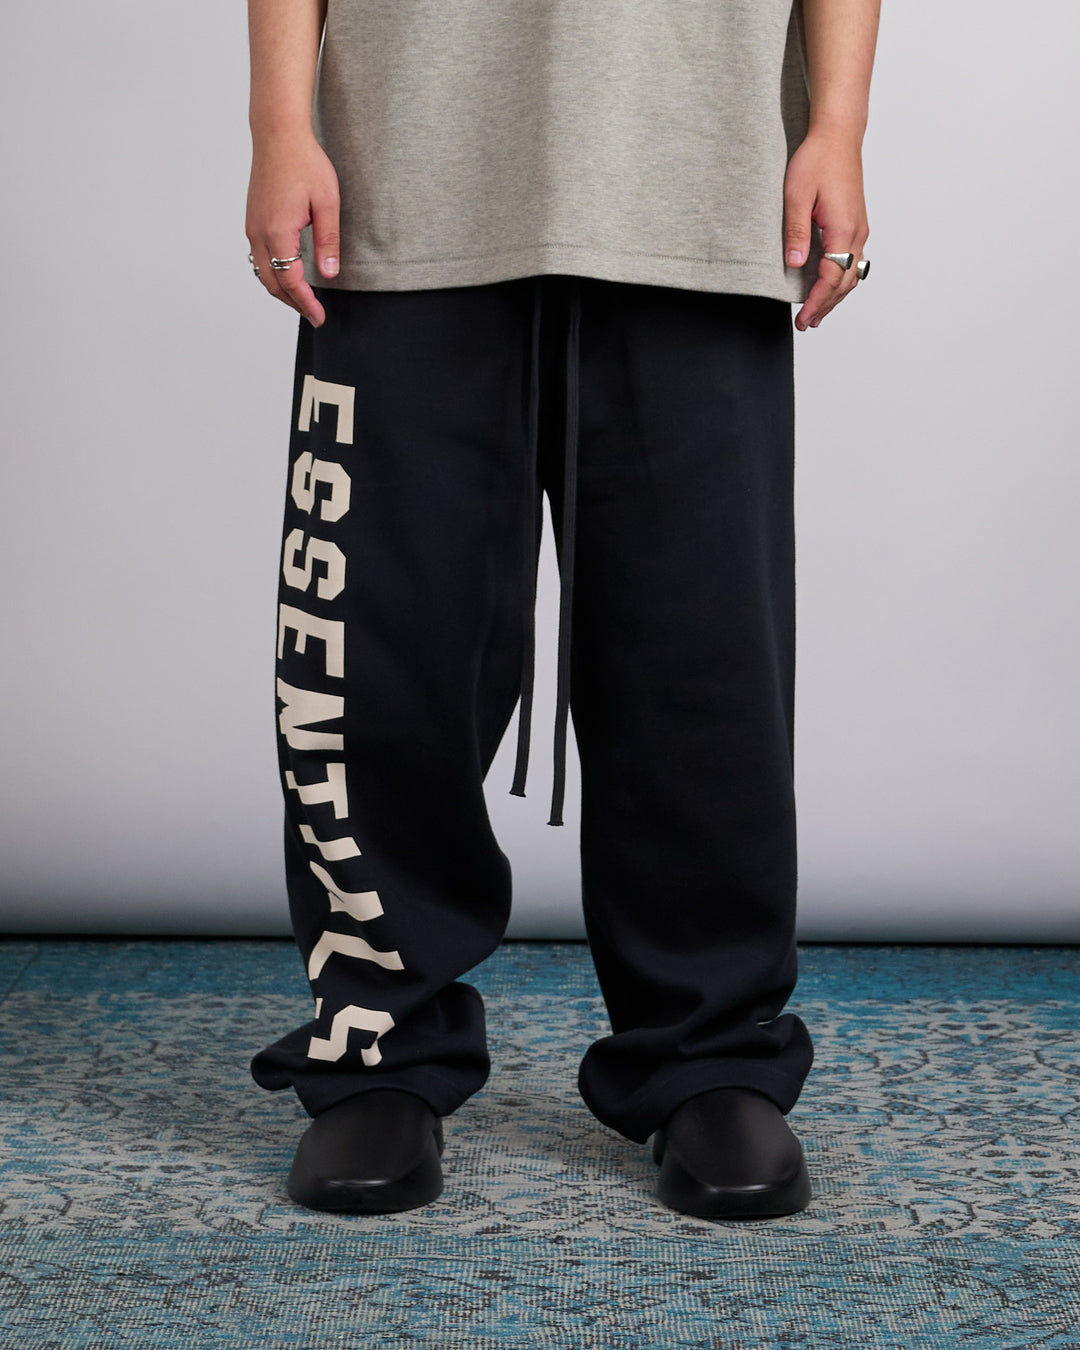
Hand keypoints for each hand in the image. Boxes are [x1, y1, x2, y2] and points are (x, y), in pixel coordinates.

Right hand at [245, 130, 340, 326]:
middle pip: (272, 283)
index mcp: (278, 232)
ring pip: (263, 272)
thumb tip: (329, 274)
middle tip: (314, 314)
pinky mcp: (252, 221)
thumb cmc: (305, 163)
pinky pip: (259, 258)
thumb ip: (328, 241)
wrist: (278, 135)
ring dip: (282, 290)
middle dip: (293, 303)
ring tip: (303, 300)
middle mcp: (259, 233)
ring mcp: (252, 227)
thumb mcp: (327, 203)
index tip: (320, 317)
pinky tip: (289, 275)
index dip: (306, 303)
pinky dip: (273, 274)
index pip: (290, 281)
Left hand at [783, 126, 868, 331]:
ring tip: (816, 313)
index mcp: (843, 229)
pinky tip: (828, 287)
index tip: (803, 318)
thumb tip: (795, 264)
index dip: (816, 302)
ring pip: (852, 275)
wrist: (838, 135)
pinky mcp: (856, 224)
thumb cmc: (816, 160)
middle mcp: (857, 233)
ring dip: (835, 296)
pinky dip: (841, 280)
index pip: (832, 278)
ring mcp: (859, 229)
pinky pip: (853, 262)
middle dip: (825, 306)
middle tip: (806, 324)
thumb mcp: (796, 195)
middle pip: (845, 283)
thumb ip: (796, 231)